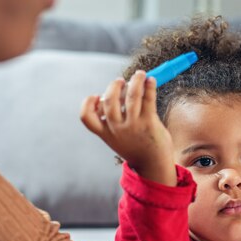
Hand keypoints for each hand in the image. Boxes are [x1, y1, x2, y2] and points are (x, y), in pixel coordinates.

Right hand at [80, 70, 175, 185]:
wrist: (153, 166)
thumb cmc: (136, 148)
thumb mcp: (118, 139)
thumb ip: (114, 120)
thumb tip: (120, 91)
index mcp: (106, 133)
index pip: (87, 117)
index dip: (87, 104)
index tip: (96, 96)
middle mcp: (117, 129)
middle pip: (109, 100)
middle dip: (114, 86)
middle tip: (121, 81)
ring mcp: (133, 126)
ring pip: (131, 95)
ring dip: (136, 80)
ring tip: (140, 75)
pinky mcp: (149, 123)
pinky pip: (148, 99)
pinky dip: (149, 86)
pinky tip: (151, 81)